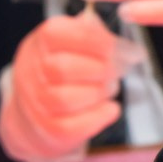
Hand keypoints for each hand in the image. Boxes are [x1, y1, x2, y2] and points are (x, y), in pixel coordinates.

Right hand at [0, 11, 125, 161]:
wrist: (34, 110)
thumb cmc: (65, 66)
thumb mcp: (75, 41)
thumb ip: (97, 36)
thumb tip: (125, 49)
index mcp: (44, 39)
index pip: (63, 34)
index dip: (102, 43)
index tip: (131, 51)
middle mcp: (31, 68)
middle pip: (62, 68)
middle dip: (101, 70)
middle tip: (121, 70)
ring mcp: (35, 100)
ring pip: (64, 99)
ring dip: (98, 94)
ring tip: (110, 88)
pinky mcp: (45, 127)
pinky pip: (69, 127)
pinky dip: (97, 118)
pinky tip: (110, 109)